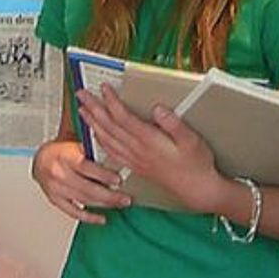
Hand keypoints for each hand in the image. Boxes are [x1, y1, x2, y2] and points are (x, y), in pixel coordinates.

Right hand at [32, 137, 129, 224]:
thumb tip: (116, 154)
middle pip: (87, 188)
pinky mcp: (55, 200)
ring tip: (119, 204)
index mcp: (64, 155)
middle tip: (125, 199)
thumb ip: (93, 149)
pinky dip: (89, 217)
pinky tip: (101, 218)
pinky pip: (73, 212)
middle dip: (109, 195)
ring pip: (83, 200)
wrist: (41, 160)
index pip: (85, 166)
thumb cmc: (62, 151)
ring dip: (104, 204)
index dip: (102, 175)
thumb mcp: (76, 143)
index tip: (118, 180)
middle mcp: (58, 173)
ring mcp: (56, 188)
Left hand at [75, 85, 224, 212]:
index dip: (111, 101)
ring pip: (106, 138)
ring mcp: (134, 159)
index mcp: (149, 140)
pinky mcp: (134, 166)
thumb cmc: (196, 164)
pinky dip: (99, 140)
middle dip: (94, 107)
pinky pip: (110, 151)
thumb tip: (158, 109)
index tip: (103, 87)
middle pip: (109, 125)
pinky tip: (95, 134)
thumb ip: (174, 124)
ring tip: (82, 110)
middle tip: (81, 94)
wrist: (196, 190)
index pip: (123, 117)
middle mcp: (137, 149)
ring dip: (92, 122)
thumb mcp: (192, 141)